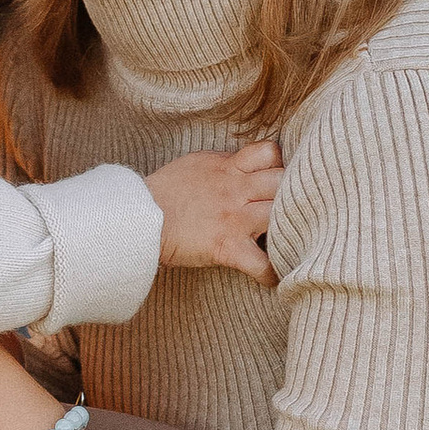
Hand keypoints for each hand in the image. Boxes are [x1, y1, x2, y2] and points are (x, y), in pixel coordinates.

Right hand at [143, 140, 282, 285]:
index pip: (271, 152)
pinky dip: (270, 274)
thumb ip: (226, 165)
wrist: (138, 217)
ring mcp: (233, 218)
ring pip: (280, 215)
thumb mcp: (197, 165)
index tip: (277, 179)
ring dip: (288, 229)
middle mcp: (235, 189)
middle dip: (290, 194)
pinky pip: (261, 264)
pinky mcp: (226, 247)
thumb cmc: (164, 192)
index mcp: (228, 167)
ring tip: (287, 241)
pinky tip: (271, 277)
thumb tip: (246, 165)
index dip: (280, 165)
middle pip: (283, 181)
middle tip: (288, 211)